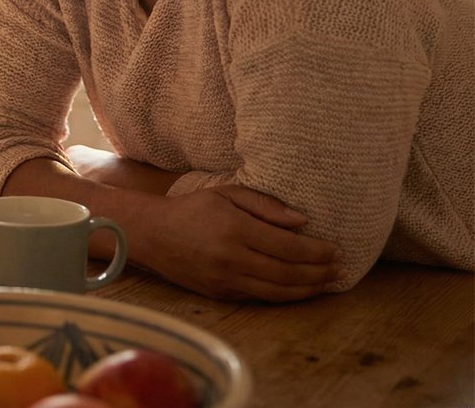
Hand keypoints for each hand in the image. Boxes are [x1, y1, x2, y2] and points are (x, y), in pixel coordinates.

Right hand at [138, 184, 341, 301]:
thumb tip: (302, 221)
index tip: (337, 250)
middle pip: (288, 272)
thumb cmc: (191, 209)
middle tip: (341, 269)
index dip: (317, 251)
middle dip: (319, 273)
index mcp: (234, 229)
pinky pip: (260, 297)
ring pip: (277, 291)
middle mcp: (231, 258)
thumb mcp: (226, 194)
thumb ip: (265, 206)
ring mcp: (225, 279)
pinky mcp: (219, 293)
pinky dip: (285, 295)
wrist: (151, 234)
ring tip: (328, 283)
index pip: (288, 245)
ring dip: (308, 289)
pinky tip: (300, 289)